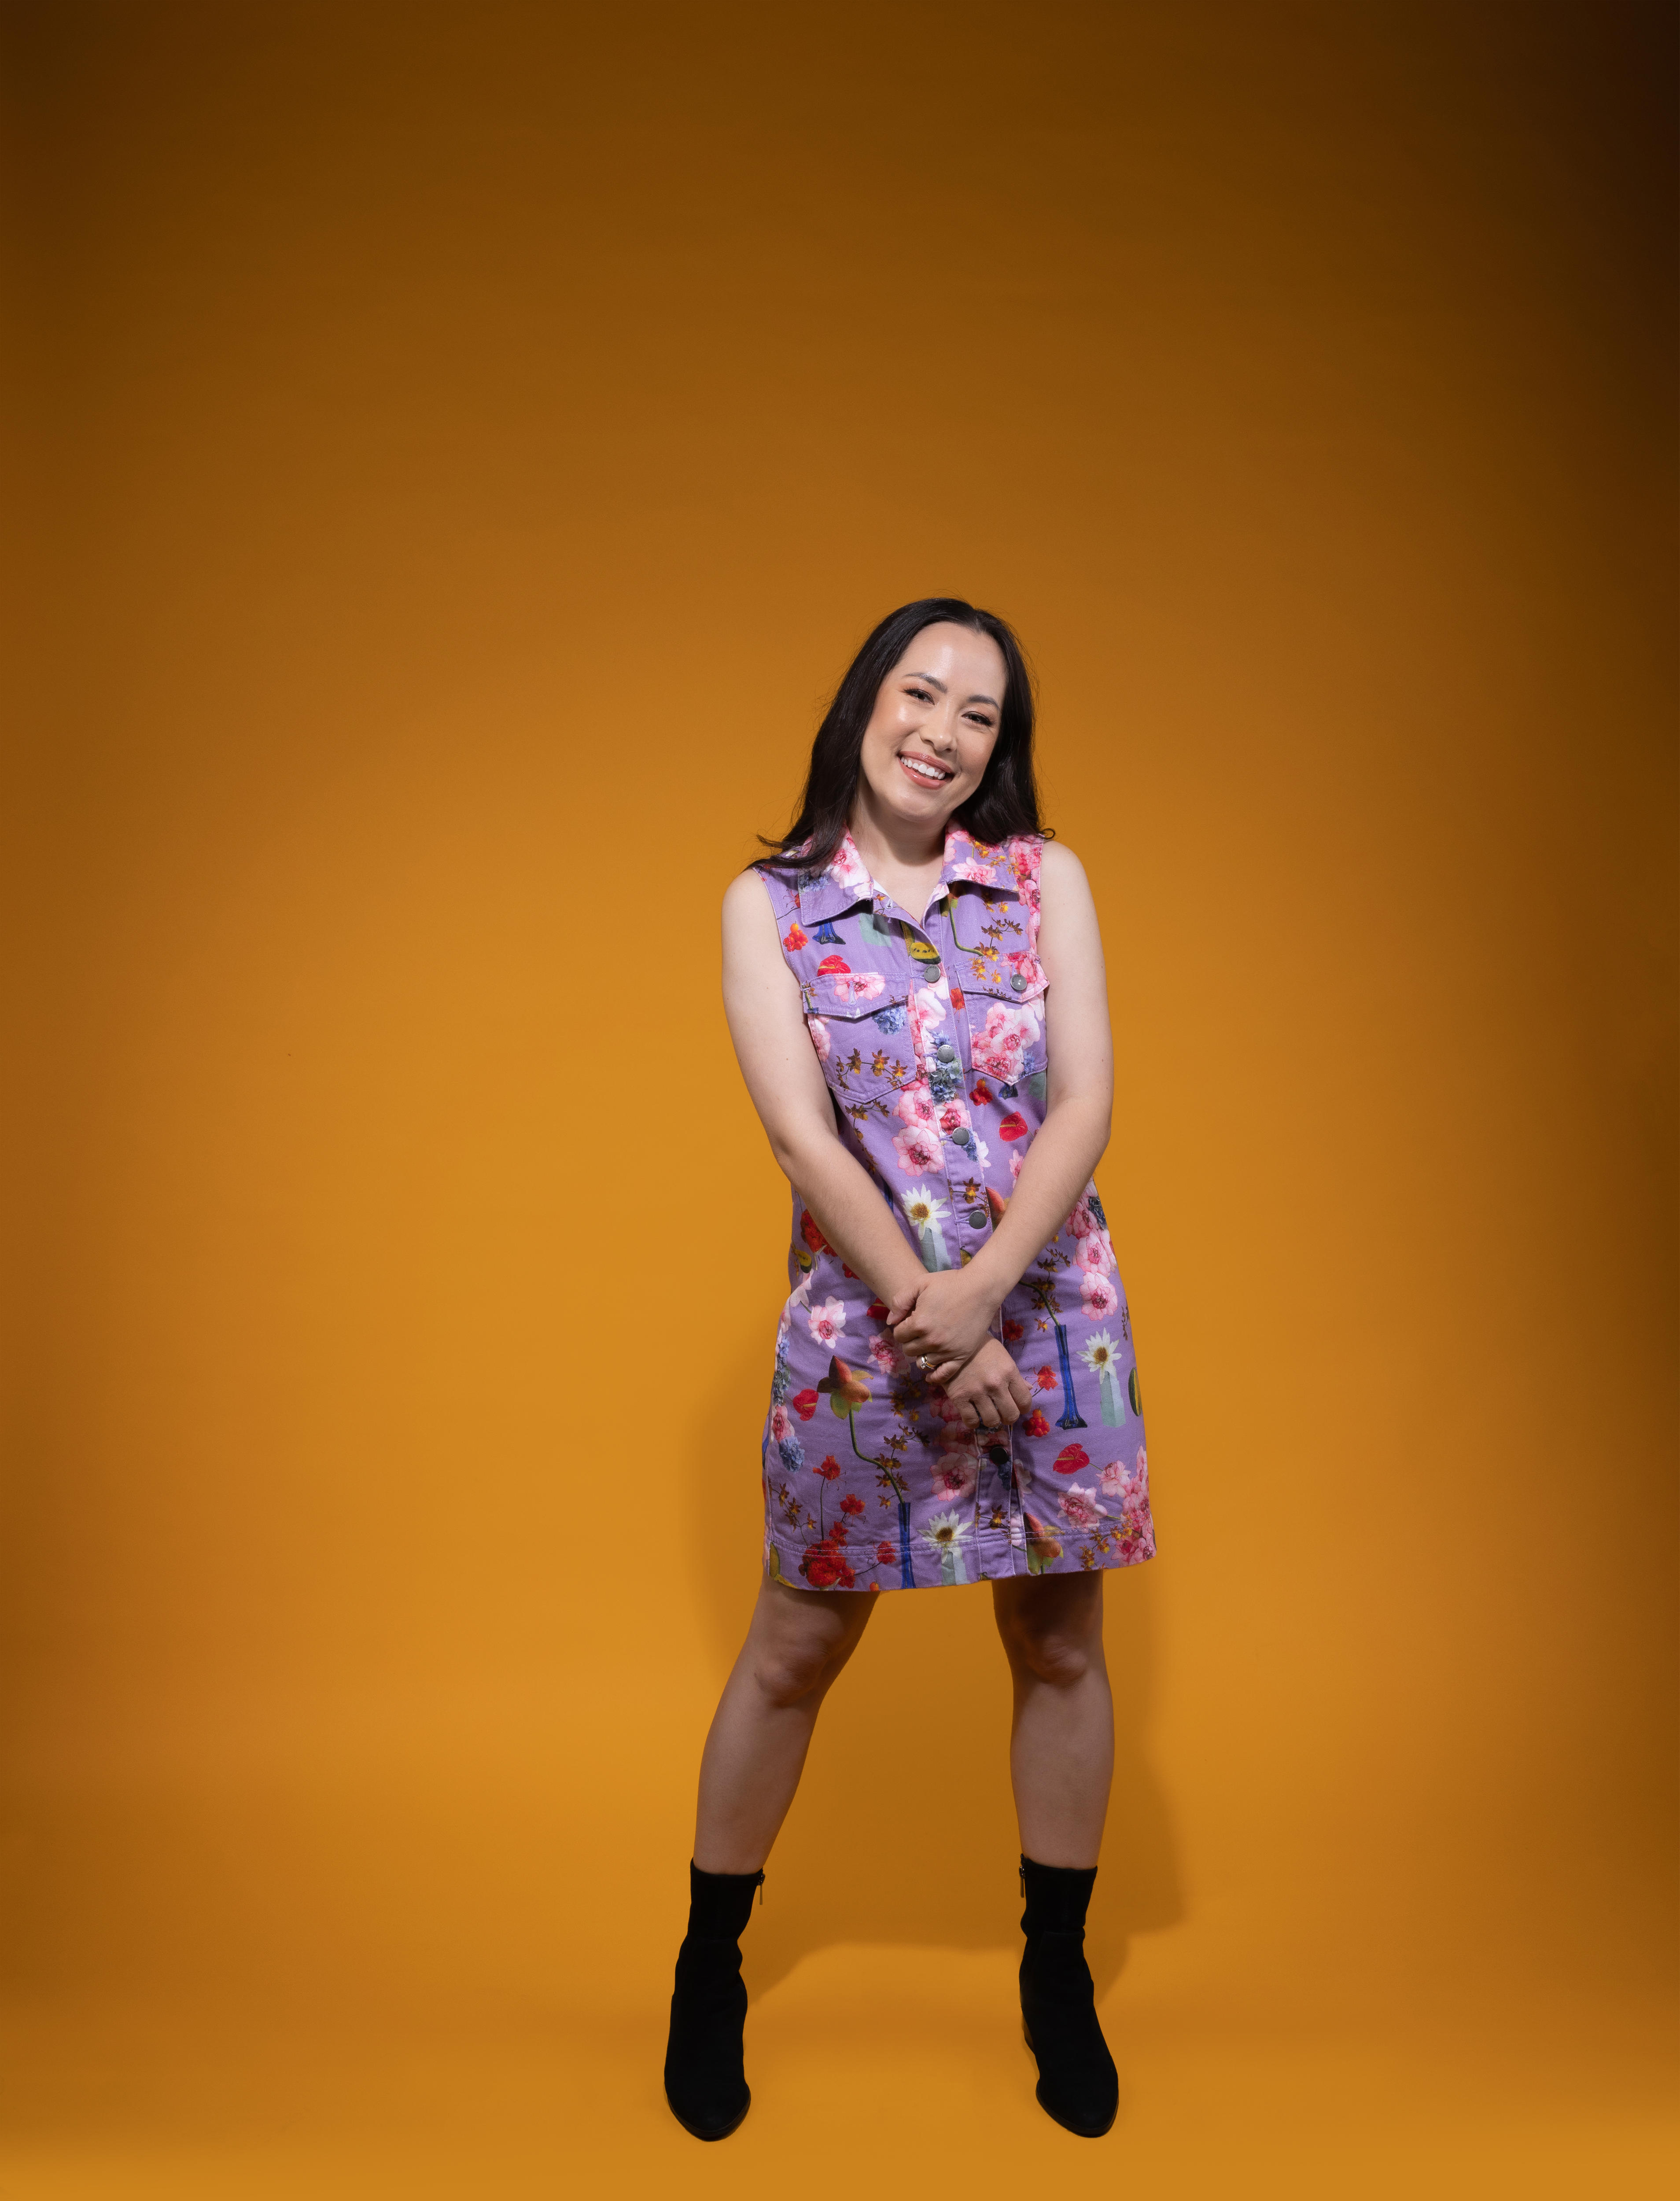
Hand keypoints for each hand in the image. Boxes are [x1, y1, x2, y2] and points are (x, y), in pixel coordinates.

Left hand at [887, 1269, 1000, 1385]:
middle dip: (910, 1340)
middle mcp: (931, 1341)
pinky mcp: (961, 1356)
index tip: (911, 1320)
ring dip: (922, 1354)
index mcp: (919, 1323)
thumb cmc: (950, 1283)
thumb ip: (900, 1301)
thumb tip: (891, 1322)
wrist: (981, 1289)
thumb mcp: (920, 1283)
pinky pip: (943, 1375)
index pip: (899, 1335)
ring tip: (928, 1343)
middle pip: (909, 1349)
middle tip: (919, 1331)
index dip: (902, 1327)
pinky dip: (934, 1377)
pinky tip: (930, 1375)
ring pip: (923, 1362)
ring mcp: (947, 1351)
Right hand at [942, 1340, 1032, 1432]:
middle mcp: (995, 1383)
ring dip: (992, 1420)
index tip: (1019, 1408)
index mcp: (1009, 1371)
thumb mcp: (1002, 1356)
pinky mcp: (959, 1397)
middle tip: (1003, 1413)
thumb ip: (1015, 1375)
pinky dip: (973, 1422)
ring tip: (988, 1414)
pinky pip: (971, 1421)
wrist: (951, 1343)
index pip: (1025, 1400)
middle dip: (1009, 1417)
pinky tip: (973, 1415)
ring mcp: (977, 1391)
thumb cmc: (980, 1347)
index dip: (1023, 1408)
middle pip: (1011, 1415)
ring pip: (992, 1421)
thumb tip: (1029, 1390)